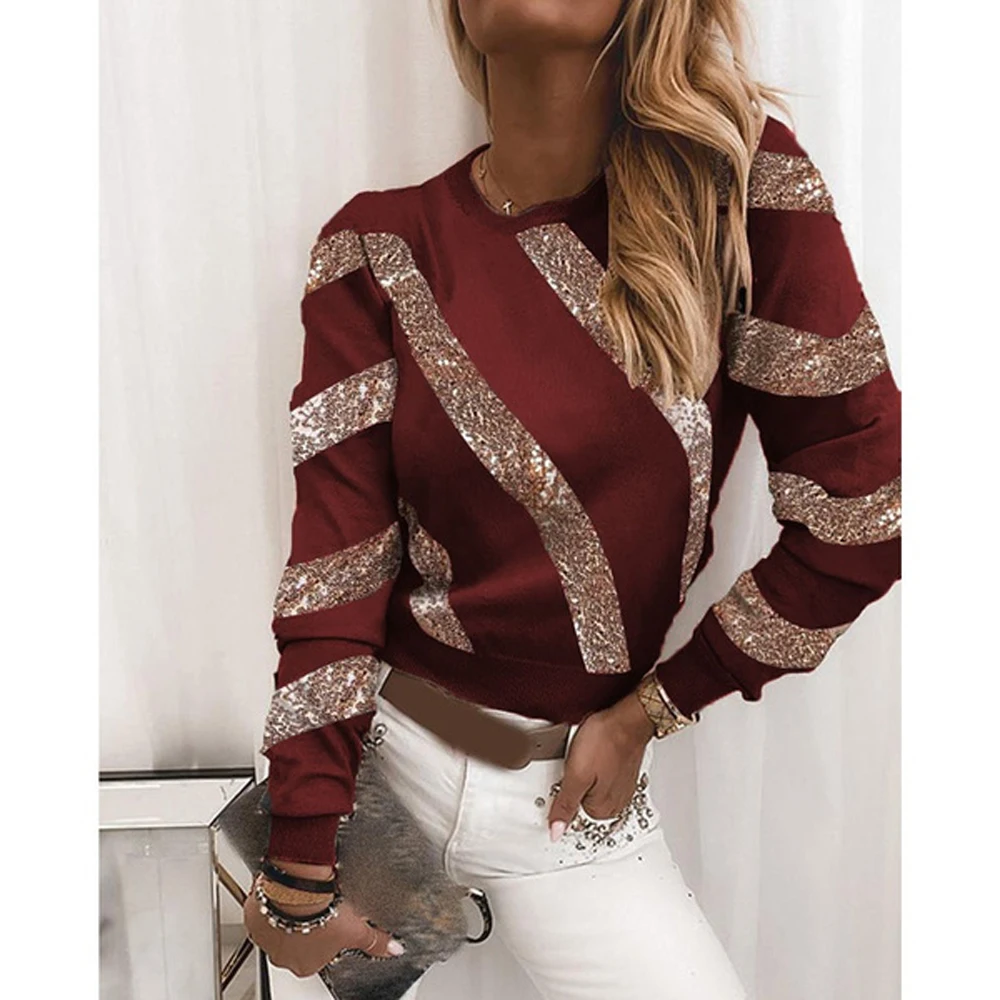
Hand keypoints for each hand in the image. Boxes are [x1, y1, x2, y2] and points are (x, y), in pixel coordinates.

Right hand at [243, 859, 404, 977]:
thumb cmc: (322, 911)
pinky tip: (284, 889)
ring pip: (278, 927)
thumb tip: (394, 950)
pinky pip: (262, 909)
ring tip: (301, 896)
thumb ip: (375, 942)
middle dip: (306, 927)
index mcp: (306, 965)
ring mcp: (266, 937)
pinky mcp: (254, 915)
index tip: (330, 921)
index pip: (318, 955)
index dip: (326, 936)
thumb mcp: (356, 929)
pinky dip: (272, 900)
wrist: (299, 887)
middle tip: (317, 907)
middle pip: (296, 943)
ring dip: (288, 914)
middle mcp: (282, 956)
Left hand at [547, 689, 654, 839]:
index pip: (571, 816)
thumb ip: (565, 805)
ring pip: (590, 787)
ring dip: (583, 774)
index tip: (563, 778)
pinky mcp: (621, 773)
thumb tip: (555, 832)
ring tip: (586, 755)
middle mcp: (614, 804)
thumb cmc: (606, 741)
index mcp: (601, 810)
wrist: (627, 718)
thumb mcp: (576, 775)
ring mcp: (620, 788)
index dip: (560, 796)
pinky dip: (594, 765)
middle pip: (580, 802)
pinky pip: (600, 775)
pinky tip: (594, 752)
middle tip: (576, 764)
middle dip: (572, 784)